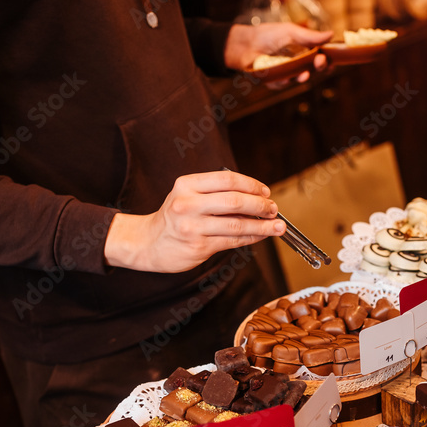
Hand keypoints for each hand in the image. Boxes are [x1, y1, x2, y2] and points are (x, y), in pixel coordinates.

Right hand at [104, 170, 284, 272]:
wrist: (149, 243)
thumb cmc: (175, 217)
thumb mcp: (188, 195)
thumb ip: (217, 193)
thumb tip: (257, 198)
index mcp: (187, 185)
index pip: (228, 180)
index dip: (251, 185)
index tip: (265, 192)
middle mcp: (188, 204)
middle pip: (235, 201)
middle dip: (260, 205)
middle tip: (273, 209)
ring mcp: (193, 227)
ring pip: (237, 225)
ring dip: (262, 226)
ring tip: (277, 226)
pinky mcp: (198, 247)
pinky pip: (233, 241)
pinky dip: (251, 238)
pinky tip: (261, 236)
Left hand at [225, 22, 331, 83]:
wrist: (246, 42)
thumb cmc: (268, 35)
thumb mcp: (290, 31)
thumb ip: (309, 35)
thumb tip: (331, 34)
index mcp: (305, 52)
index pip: (321, 59)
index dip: (328, 61)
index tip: (333, 59)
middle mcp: (299, 65)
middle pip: (314, 70)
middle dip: (319, 68)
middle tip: (321, 62)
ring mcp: (287, 74)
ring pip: (299, 79)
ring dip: (303, 77)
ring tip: (306, 74)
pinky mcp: (275, 81)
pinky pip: (282, 84)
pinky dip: (284, 81)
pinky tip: (286, 78)